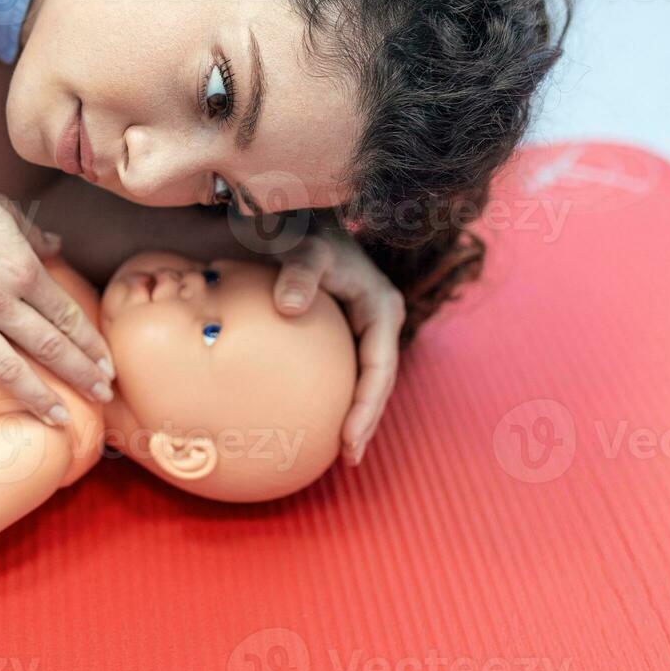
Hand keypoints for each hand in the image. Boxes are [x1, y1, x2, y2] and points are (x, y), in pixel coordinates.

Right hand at [0, 157, 114, 425]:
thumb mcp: (2, 208)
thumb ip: (33, 235)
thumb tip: (58, 245)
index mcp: (20, 269)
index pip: (67, 316)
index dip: (91, 345)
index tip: (107, 365)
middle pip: (47, 347)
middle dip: (80, 375)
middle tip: (102, 397)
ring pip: (5, 370)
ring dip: (36, 398)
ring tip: (57, 419)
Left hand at [272, 212, 404, 466]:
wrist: (290, 212)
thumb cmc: (298, 227)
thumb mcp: (302, 247)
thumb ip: (298, 272)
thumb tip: (289, 307)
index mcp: (381, 306)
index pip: (379, 369)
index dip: (367, 408)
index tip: (349, 442)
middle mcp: (378, 318)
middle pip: (377, 381)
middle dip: (366, 420)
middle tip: (347, 458)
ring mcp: (360, 323)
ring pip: (363, 377)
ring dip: (353, 412)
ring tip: (336, 451)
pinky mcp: (340, 326)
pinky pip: (341, 366)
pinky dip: (332, 392)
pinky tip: (310, 416)